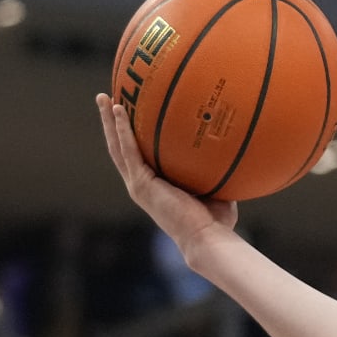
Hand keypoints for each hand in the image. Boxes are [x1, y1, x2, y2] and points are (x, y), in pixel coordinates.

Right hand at [96, 93, 238, 260]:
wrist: (207, 238)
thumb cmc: (216, 222)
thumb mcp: (216, 189)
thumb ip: (215, 170)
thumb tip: (232, 149)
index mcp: (154, 186)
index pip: (136, 156)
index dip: (129, 136)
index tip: (128, 115)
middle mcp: (141, 185)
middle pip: (119, 148)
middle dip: (111, 123)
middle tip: (106, 98)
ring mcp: (138, 185)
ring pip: (117, 147)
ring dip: (109, 121)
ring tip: (104, 97)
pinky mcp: (141, 184)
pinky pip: (129, 151)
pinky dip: (123, 131)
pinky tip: (119, 110)